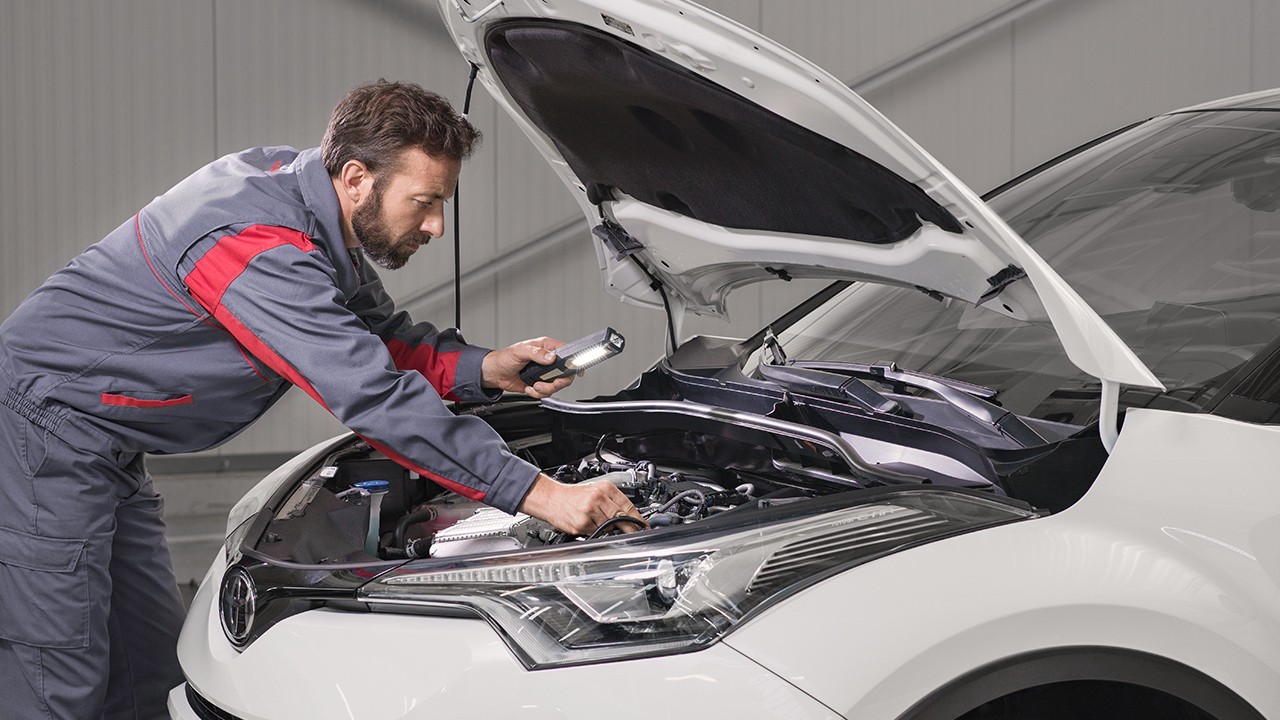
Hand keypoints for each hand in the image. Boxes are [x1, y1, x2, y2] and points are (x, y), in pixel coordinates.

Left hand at [482, 337, 574, 398]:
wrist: (495, 373)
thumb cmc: (505, 358)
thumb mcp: (520, 351)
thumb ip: (536, 353)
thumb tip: (550, 357)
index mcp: (546, 348)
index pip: (566, 353)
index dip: (574, 362)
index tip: (576, 370)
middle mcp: (548, 361)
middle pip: (566, 374)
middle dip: (558, 382)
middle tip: (550, 383)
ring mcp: (545, 373)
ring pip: (557, 386)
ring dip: (545, 389)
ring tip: (534, 385)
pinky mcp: (540, 384)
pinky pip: (547, 392)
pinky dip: (538, 393)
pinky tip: (529, 387)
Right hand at [519, 474, 647, 535]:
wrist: (552, 499)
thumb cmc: (573, 496)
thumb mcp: (595, 490)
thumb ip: (612, 501)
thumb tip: (630, 515)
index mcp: (605, 488)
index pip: (628, 505)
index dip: (639, 518)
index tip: (644, 525)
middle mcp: (598, 498)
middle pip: (622, 518)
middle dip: (631, 528)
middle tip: (635, 533)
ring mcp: (590, 512)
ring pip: (610, 527)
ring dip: (610, 530)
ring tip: (600, 523)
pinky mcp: (582, 524)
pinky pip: (596, 533)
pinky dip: (596, 532)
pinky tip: (590, 525)